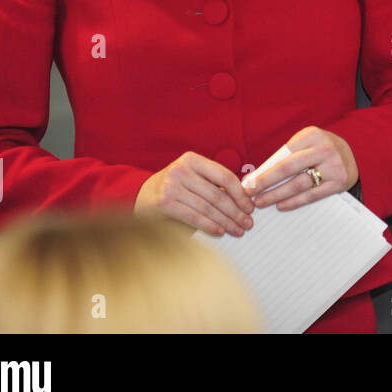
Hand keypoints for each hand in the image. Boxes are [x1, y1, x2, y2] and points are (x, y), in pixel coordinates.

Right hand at [135, 151, 254, 236]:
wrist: (141, 197)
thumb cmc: (174, 188)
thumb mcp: (193, 178)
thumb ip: (213, 184)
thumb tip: (245, 200)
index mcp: (192, 159)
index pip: (225, 176)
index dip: (240, 194)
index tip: (250, 206)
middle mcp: (181, 170)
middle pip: (217, 194)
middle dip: (236, 211)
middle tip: (248, 223)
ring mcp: (171, 186)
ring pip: (208, 208)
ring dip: (226, 221)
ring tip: (238, 230)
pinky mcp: (164, 203)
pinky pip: (194, 217)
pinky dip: (210, 226)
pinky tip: (220, 231)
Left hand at [245, 126, 357, 210]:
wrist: (354, 153)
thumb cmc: (321, 149)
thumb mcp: (306, 143)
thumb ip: (286, 155)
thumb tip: (258, 175)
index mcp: (312, 135)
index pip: (282, 155)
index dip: (263, 169)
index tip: (248, 182)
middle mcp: (324, 149)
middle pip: (288, 168)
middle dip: (265, 182)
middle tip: (249, 193)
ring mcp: (333, 166)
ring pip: (299, 184)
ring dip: (277, 194)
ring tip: (261, 202)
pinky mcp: (339, 182)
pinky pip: (312, 195)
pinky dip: (294, 201)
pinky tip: (281, 205)